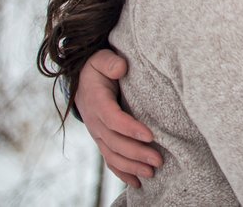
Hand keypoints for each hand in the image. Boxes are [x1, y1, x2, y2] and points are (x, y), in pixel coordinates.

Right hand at [76, 49, 162, 186]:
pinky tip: (137, 183)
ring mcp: (98, 134)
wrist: (84, 81)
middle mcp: (95, 122)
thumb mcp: (101, 58)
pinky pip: (110, 160)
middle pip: (115, 142)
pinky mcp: (103, 141)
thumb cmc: (99, 68)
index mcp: (96, 102)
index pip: (113, 119)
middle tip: (159, 160)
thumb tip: (121, 67)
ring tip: (153, 172)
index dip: (130, 129)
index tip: (150, 135)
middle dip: (137, 153)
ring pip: (113, 155)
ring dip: (132, 166)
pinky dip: (122, 173)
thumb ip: (110, 62)